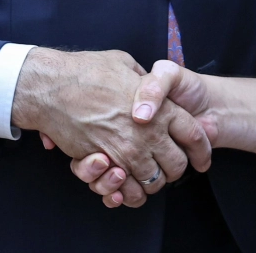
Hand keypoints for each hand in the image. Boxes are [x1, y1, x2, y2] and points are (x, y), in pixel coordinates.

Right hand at [12, 49, 209, 209]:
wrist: (54, 87)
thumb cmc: (88, 71)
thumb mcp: (126, 63)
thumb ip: (144, 79)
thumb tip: (148, 85)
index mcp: (162, 108)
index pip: (194, 135)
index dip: (202, 149)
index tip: (201, 157)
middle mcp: (149, 133)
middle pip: (177, 165)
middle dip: (176, 170)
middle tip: (169, 167)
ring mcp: (127, 151)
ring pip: (153, 182)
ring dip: (152, 183)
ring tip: (147, 177)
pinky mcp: (105, 164)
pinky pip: (126, 190)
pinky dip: (128, 193)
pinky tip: (125, 185)